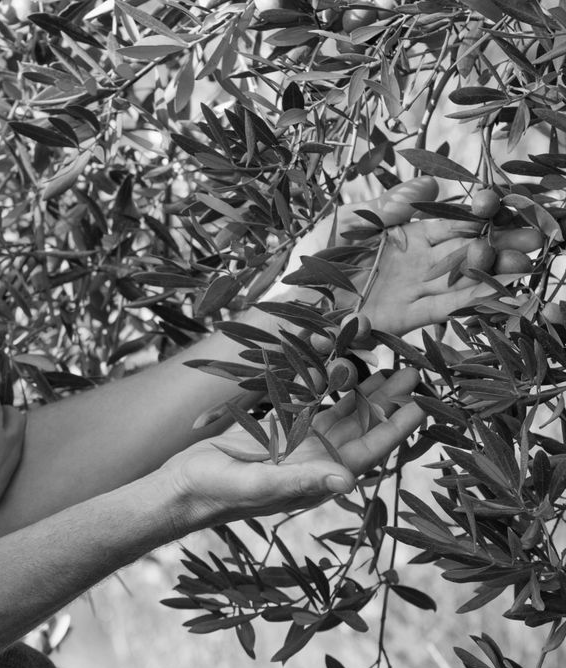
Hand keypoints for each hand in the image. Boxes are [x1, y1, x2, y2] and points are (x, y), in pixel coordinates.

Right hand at [164, 369, 424, 529]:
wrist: (180, 489)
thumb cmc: (216, 492)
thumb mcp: (258, 485)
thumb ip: (301, 481)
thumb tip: (348, 482)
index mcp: (314, 477)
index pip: (366, 451)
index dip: (395, 429)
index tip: (422, 404)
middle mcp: (312, 462)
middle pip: (360, 429)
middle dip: (388, 403)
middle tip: (413, 371)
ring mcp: (295, 448)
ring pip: (338, 416)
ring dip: (363, 394)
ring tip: (388, 368)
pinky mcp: (276, 434)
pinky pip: (310, 408)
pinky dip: (326, 389)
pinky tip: (339, 370)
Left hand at [284, 177, 541, 336]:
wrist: (292, 305)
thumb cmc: (316, 259)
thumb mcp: (350, 221)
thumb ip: (389, 205)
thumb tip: (430, 185)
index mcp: (407, 233)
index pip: (452, 220)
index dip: (479, 212)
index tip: (504, 203)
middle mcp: (417, 261)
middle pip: (467, 248)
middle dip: (502, 241)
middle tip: (537, 236)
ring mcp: (413, 289)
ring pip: (461, 278)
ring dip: (495, 270)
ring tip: (528, 262)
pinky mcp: (405, 318)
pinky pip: (442, 307)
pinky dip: (469, 299)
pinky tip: (498, 290)